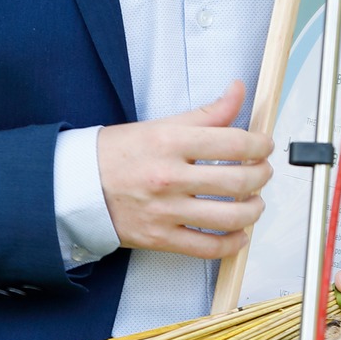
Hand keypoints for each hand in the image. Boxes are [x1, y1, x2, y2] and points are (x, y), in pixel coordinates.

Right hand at [97, 80, 272, 260]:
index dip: (260, 145)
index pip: (233, 143)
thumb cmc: (115, 154)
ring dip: (253, 210)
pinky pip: (208, 247)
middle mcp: (169, 178)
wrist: (76, 187)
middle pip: (237, 181)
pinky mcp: (160, 238)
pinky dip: (233, 243)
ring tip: (254, 202)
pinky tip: (240, 233)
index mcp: (169, 143)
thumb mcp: (159, 125)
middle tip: (263, 171)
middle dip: (261, 176)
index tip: (264, 145)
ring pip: (230, 217)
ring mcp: (165, 211)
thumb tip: (237, 91)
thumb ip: (205, 113)